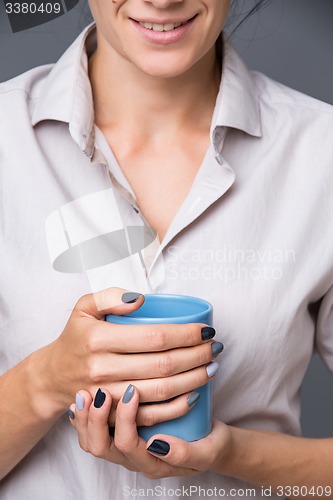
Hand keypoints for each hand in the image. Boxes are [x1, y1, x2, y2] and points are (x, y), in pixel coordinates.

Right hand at [38, 287, 220, 421]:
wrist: (54, 377)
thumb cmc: (77, 337)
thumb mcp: (84, 307)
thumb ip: (110, 296)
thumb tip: (141, 299)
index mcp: (98, 339)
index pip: (154, 337)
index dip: (186, 334)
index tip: (205, 330)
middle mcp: (102, 369)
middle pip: (163, 365)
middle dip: (197, 356)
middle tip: (215, 348)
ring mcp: (108, 397)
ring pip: (161, 391)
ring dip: (194, 380)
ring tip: (212, 367)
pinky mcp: (112, 415)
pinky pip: (150, 416)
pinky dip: (177, 408)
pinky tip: (195, 395)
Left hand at [69, 385, 230, 477]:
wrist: (212, 443)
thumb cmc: (210, 446)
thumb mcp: (207, 452)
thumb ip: (185, 453)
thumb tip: (159, 444)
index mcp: (152, 463)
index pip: (128, 445)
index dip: (126, 418)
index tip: (133, 391)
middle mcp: (133, 458)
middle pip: (101, 446)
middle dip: (95, 418)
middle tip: (100, 393)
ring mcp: (124, 448)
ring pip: (92, 440)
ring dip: (85, 418)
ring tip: (85, 393)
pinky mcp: (121, 434)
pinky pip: (94, 431)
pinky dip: (84, 416)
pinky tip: (83, 398)